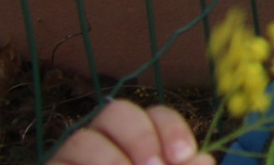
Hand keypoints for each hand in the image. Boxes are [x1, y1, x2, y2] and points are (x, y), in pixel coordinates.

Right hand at [49, 101, 211, 164]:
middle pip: (116, 112)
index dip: (171, 129)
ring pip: (82, 139)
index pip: (155, 115)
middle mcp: (102, 143)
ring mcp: (71, 160)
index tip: (185, 156)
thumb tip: (203, 159)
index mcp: (137, 143)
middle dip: (139, 136)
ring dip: (110, 160)